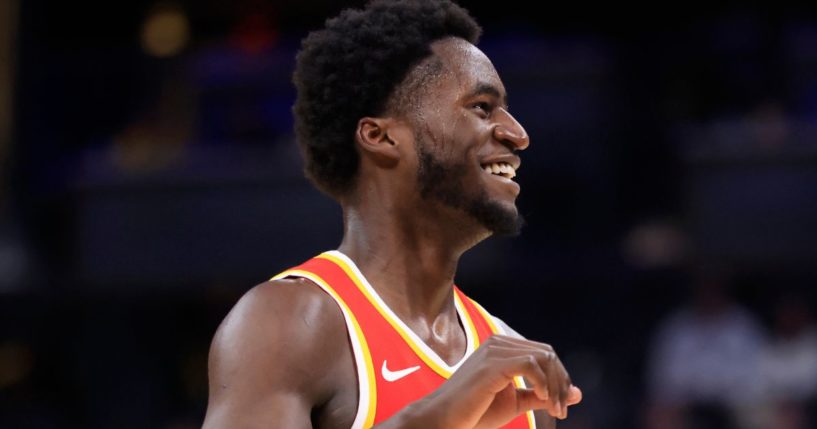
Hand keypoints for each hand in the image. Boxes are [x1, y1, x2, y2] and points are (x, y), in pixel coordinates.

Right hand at [414, 335, 581, 428]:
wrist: (444, 420)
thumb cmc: (475, 412)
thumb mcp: (515, 403)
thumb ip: (542, 395)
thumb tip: (577, 394)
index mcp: (502, 347)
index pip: (544, 353)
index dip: (560, 378)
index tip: (561, 405)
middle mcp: (498, 343)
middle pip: (547, 353)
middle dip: (561, 381)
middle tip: (561, 410)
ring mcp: (494, 350)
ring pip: (543, 357)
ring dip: (554, 385)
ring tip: (553, 409)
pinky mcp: (491, 364)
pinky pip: (530, 364)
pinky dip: (542, 382)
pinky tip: (541, 398)